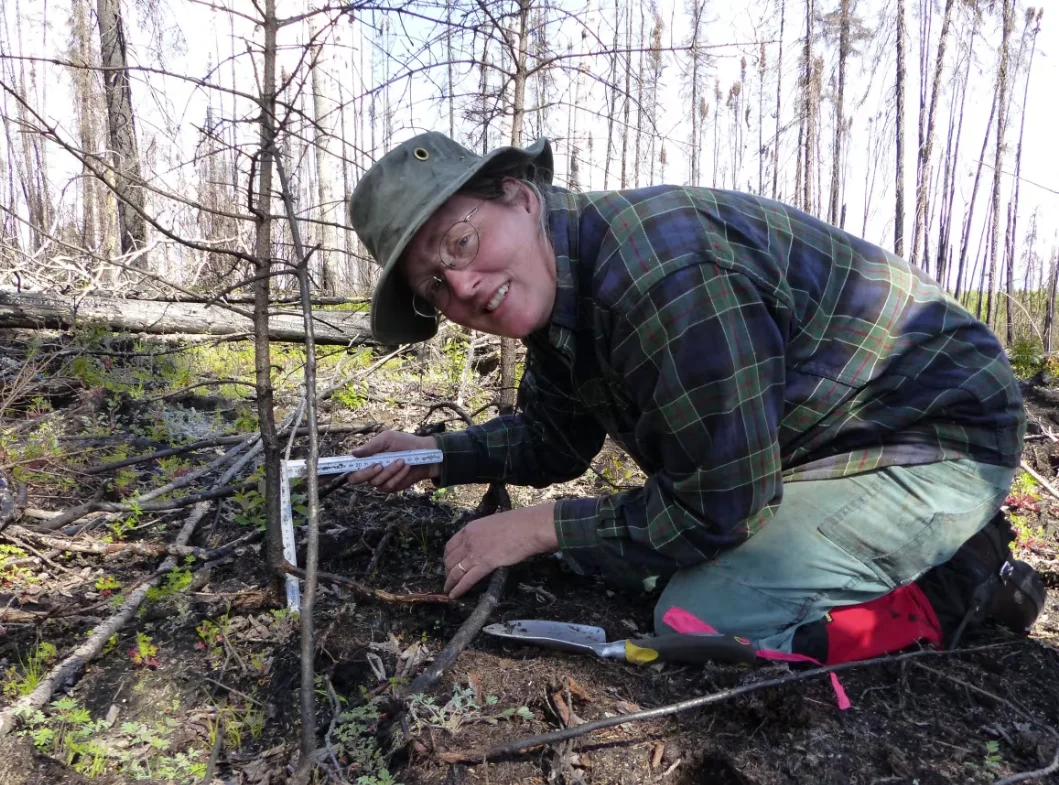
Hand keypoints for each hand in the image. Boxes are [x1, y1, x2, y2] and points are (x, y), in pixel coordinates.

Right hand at [345, 430, 439, 493]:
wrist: (424, 453)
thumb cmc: (404, 443)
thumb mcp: (387, 439)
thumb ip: (371, 446)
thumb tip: (353, 453)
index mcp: (366, 458)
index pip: (349, 467)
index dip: (344, 469)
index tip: (349, 466)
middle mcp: (369, 471)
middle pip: (356, 479)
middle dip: (367, 472)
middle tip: (379, 464)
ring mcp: (379, 480)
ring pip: (375, 481)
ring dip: (389, 471)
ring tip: (402, 460)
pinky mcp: (391, 487)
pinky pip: (389, 484)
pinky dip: (398, 475)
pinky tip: (406, 466)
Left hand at [443, 503, 558, 597]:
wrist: (528, 527)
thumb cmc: (517, 522)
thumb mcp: (492, 523)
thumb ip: (483, 533)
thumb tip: (484, 541)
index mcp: (470, 529)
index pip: (450, 545)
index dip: (447, 557)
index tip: (448, 564)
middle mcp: (468, 541)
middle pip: (450, 560)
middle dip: (447, 571)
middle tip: (449, 579)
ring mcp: (475, 553)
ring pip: (456, 571)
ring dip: (450, 582)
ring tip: (448, 590)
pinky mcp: (485, 565)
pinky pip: (467, 580)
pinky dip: (459, 589)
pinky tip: (455, 595)